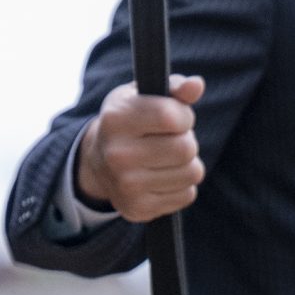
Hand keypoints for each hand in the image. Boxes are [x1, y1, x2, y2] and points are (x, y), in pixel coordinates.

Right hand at [73, 75, 206, 222]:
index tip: (174, 116)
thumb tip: (196, 85)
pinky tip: (162, 175)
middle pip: (186, 148)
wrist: (98, 161)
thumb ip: (173, 87)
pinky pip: (187, 195)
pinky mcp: (138, 209)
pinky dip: (182, 184)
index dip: (183, 116)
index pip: (172, 117)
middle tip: (171, 138)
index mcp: (115, 119)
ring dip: (187, 163)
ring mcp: (126, 185)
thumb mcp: (142, 95)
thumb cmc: (129, 120)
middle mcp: (117, 154)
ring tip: (167, 157)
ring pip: (192, 172)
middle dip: (186, 140)